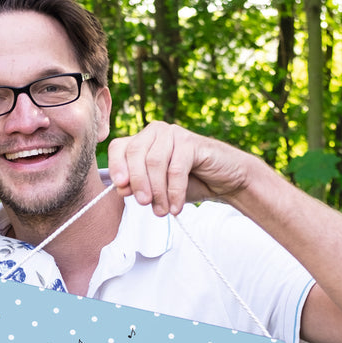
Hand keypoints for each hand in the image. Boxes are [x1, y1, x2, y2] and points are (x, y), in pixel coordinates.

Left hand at [107, 121, 250, 215]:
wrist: (225, 181)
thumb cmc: (188, 183)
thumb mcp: (157, 189)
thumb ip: (138, 187)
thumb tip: (121, 188)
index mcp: (142, 140)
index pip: (119, 147)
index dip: (116, 166)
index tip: (120, 188)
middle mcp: (155, 132)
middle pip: (135, 154)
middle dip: (137, 182)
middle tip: (144, 204)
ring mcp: (174, 133)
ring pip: (154, 162)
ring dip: (157, 191)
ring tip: (162, 211)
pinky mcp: (191, 142)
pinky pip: (175, 169)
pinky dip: (174, 192)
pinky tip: (176, 207)